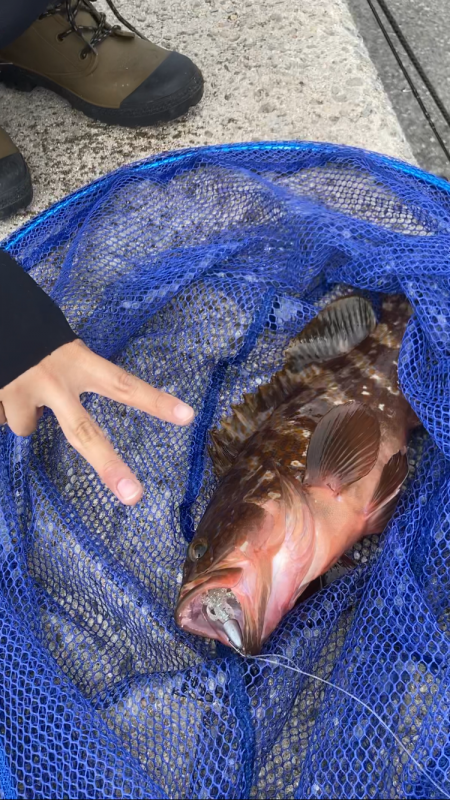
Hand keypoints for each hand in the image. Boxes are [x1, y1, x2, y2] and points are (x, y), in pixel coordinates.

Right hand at [0, 339, 193, 504]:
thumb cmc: (32, 330)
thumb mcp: (62, 347)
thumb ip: (71, 377)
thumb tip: (62, 414)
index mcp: (78, 362)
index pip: (123, 384)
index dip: (154, 401)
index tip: (188, 416)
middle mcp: (54, 380)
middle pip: (84, 433)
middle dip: (109, 466)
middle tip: (134, 496)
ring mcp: (22, 391)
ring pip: (27, 427)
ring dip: (22, 411)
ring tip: (15, 384)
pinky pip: (3, 418)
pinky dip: (1, 406)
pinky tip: (1, 385)